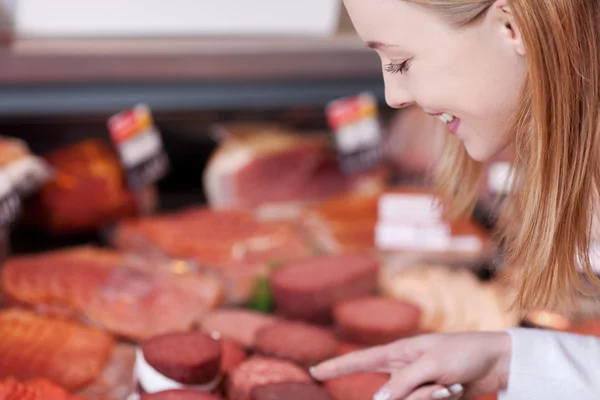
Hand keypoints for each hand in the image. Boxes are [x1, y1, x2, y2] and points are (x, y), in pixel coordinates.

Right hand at [310, 332, 510, 399]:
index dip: (335, 366)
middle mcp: (404, 369)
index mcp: (398, 352)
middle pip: (390, 394)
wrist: (497, 363)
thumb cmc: (464, 352)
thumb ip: (403, 382)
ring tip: (453, 386)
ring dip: (433, 398)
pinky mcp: (432, 398)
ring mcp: (418, 386)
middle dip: (419, 397)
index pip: (359, 360)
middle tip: (444, 386)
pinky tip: (457, 390)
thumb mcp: (432, 363)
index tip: (312, 370)